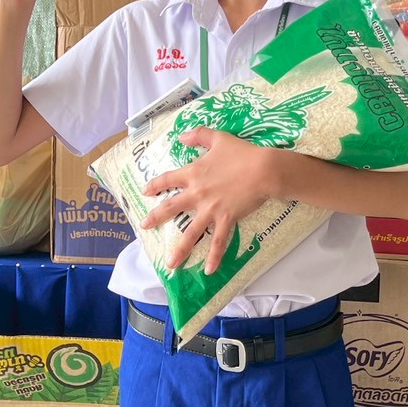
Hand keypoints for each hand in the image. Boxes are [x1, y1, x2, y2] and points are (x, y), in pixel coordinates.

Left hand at [142, 129, 278, 273]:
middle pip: (171, 208)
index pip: (168, 180)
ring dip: (180, 250)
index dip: (155, 185)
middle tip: (144, 226)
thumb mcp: (219, 138)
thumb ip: (199, 135)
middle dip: (156, 218)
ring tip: (171, 265)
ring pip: (191, 233)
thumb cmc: (242, 153)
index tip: (145, 192)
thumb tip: (181, 136)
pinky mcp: (226, 219)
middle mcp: (197, 194)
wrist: (263, 170)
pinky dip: (214, 257)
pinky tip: (208, 271)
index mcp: (194, 174)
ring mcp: (211, 209)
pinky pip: (218, 242)